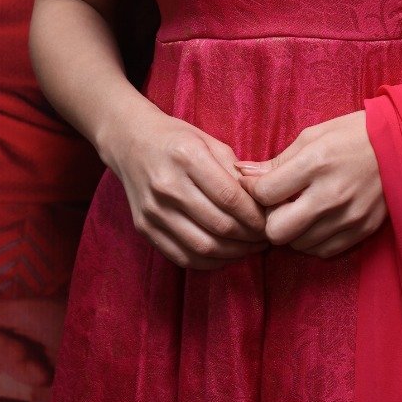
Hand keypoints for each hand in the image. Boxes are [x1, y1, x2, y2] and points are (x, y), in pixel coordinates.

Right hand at [103, 103, 267, 269]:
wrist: (130, 141)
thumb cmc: (176, 139)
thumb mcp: (209, 141)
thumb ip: (235, 171)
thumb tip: (263, 202)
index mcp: (187, 156)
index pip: (230, 198)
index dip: (256, 216)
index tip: (271, 221)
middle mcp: (167, 185)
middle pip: (219, 225)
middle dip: (250, 237)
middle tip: (267, 237)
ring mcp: (153, 210)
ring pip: (202, 247)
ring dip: (233, 254)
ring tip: (250, 248)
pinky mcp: (144, 228)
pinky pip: (182, 257)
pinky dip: (209, 262)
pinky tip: (225, 255)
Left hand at [238, 112, 386, 257]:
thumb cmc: (354, 134)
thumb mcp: (313, 136)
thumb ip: (278, 161)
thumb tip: (243, 174)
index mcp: (316, 163)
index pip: (265, 193)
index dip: (254, 190)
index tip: (258, 184)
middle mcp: (331, 194)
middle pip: (276, 231)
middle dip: (269, 219)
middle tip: (277, 204)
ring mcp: (348, 217)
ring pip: (298, 244)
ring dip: (292, 230)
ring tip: (300, 209)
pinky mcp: (362, 230)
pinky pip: (322, 251)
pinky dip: (313, 239)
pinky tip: (317, 220)